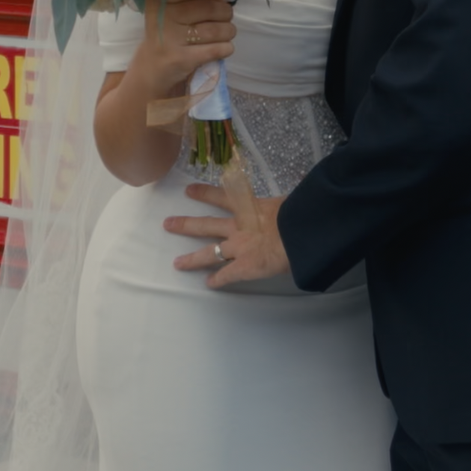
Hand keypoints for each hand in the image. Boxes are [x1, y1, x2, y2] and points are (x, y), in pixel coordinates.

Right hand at [136, 0, 235, 91]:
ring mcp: (172, 38)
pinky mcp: (183, 58)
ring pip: (217, 29)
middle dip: (225, 13)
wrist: (152, 67)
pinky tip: (223, 48)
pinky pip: (217, 49)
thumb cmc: (168, 33)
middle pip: (211, 8)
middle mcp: (164, 15)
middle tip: (225, 19)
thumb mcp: (172, 10)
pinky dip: (226, 48)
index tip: (216, 2)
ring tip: (225, 33)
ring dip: (228, 31)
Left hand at [166, 182, 288, 287]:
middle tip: (168, 224)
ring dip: (192, 259)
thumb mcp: (292, 200)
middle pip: (206, 225)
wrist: (299, 233)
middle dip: (186, 225)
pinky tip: (209, 283)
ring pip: (209, 253)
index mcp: (250, 207)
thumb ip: (288, 199)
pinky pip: (227, 275)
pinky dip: (218, 280)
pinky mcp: (244, 267)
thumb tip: (303, 187)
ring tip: (177, 264)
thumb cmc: (298, 213)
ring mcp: (238, 248)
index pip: (224, 197)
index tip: (190, 190)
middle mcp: (238, 227)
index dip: (205, 193)